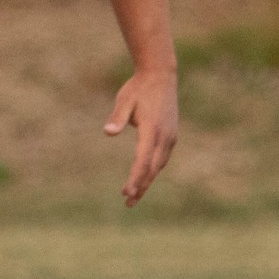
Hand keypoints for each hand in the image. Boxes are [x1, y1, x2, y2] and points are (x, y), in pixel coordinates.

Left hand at [104, 67, 178, 205]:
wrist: (160, 75)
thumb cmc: (138, 88)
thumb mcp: (124, 100)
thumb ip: (117, 117)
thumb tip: (108, 132)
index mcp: (152, 129)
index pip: (142, 161)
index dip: (135, 179)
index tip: (126, 193)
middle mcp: (164, 136)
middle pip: (152, 168)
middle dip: (141, 186)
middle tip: (128, 203)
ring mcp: (170, 136)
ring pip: (158, 165)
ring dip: (147, 180)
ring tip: (133, 196)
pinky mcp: (171, 135)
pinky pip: (162, 158)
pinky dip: (153, 170)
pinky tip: (144, 178)